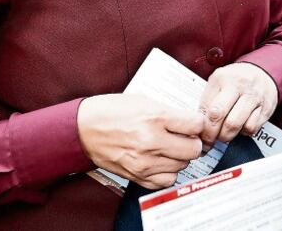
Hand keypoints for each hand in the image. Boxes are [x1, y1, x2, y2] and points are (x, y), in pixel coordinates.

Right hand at [77, 94, 203, 189]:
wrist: (83, 129)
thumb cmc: (111, 110)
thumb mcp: (143, 100)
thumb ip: (169, 112)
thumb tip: (189, 121)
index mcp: (155, 118)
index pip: (196, 125)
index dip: (198, 123)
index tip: (193, 123)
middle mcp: (152, 141)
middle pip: (193, 149)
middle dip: (193, 142)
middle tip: (185, 137)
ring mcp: (144, 162)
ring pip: (182, 166)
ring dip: (180, 157)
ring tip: (170, 147)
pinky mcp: (136, 175)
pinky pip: (166, 180)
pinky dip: (167, 172)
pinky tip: (161, 160)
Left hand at [198, 63, 277, 147]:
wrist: (261, 72)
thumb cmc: (235, 81)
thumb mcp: (218, 83)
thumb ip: (208, 101)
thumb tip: (198, 126)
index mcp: (222, 78)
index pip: (209, 108)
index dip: (203, 128)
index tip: (200, 136)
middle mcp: (239, 85)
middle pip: (220, 116)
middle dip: (212, 134)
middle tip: (210, 140)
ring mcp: (254, 97)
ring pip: (236, 125)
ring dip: (227, 136)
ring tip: (224, 134)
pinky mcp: (265, 108)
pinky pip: (251, 128)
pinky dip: (244, 132)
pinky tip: (241, 126)